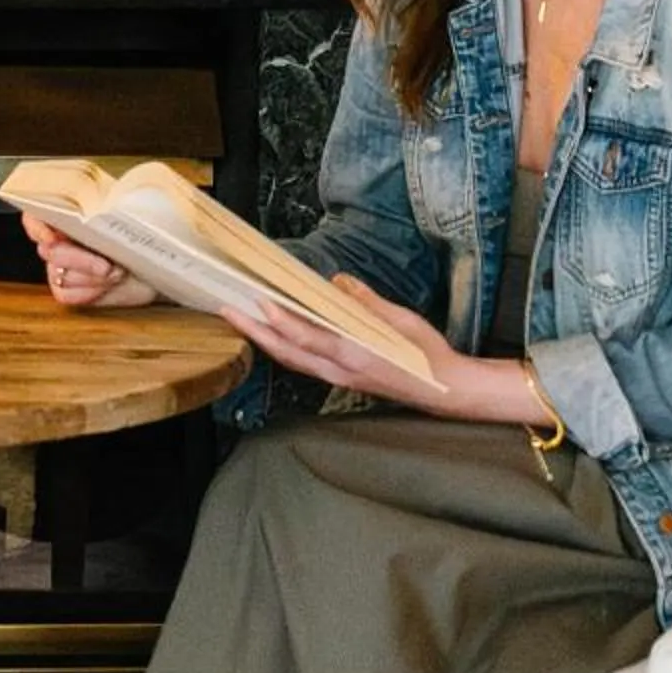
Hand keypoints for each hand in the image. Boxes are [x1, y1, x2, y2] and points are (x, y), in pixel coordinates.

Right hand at [25, 214, 157, 311]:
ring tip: (118, 272)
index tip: (52, 238)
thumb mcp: (131, 213)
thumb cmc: (142, 234)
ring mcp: (60, 267)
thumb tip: (103, 213)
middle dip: (80, 260)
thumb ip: (111, 209)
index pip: (35, 216)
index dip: (37, 227)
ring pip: (61, 275)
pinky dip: (91, 292)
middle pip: (50, 251)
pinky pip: (67, 294)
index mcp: (67, 213)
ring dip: (92, 277)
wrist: (157, 263)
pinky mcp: (68, 290)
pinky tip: (109, 285)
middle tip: (107, 265)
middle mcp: (58, 240)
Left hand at [227, 273, 457, 411]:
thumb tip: (339, 281)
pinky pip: (304, 363)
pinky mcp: (341, 380)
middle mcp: (340, 371)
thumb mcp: (402, 321)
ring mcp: (338, 378)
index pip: (308, 339)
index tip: (259, 302)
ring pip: (291, 360)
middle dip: (255, 332)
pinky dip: (284, 348)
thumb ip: (368, 303)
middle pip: (287, 353)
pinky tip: (275, 334)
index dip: (281, 322)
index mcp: (356, 356)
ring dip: (265, 341)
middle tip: (228, 311)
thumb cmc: (427, 356)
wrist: (443, 391)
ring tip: (242, 319)